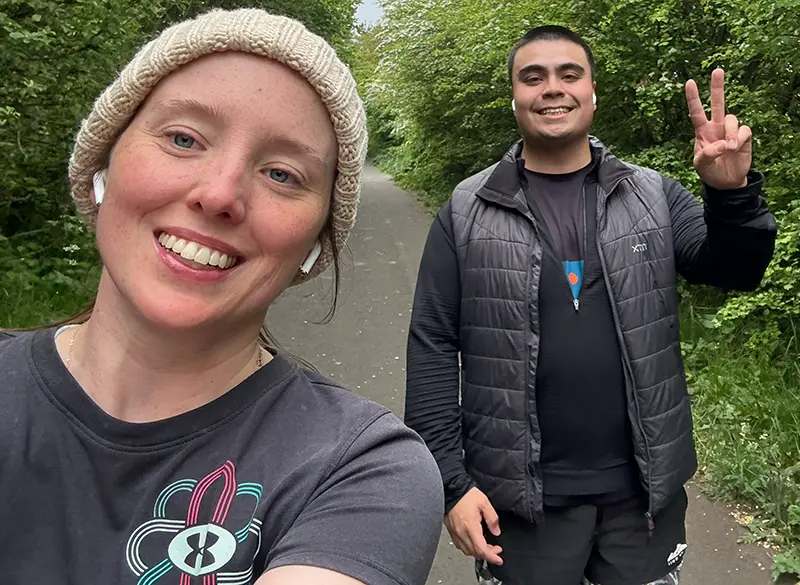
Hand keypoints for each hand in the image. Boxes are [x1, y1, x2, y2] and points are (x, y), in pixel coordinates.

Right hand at [444, 487, 502, 564]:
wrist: (452, 489)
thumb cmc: (466, 494)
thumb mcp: (484, 503)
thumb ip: (492, 519)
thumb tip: (496, 531)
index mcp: (470, 527)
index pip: (481, 549)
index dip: (491, 557)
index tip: (499, 559)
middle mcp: (461, 532)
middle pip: (475, 553)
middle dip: (487, 554)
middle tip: (496, 549)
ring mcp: (455, 533)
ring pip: (467, 551)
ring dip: (478, 552)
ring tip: (486, 546)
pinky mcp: (451, 531)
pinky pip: (460, 545)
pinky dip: (469, 548)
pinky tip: (474, 541)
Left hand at [685, 68, 751, 189]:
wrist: (726, 182)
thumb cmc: (710, 171)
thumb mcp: (701, 165)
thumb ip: (708, 154)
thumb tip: (723, 144)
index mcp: (702, 132)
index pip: (696, 112)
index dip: (693, 98)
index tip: (689, 82)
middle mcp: (716, 127)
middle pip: (718, 103)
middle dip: (717, 87)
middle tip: (717, 70)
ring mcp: (730, 130)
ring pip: (732, 119)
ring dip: (730, 133)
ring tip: (729, 148)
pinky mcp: (744, 136)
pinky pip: (744, 129)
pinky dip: (739, 138)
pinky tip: (736, 148)